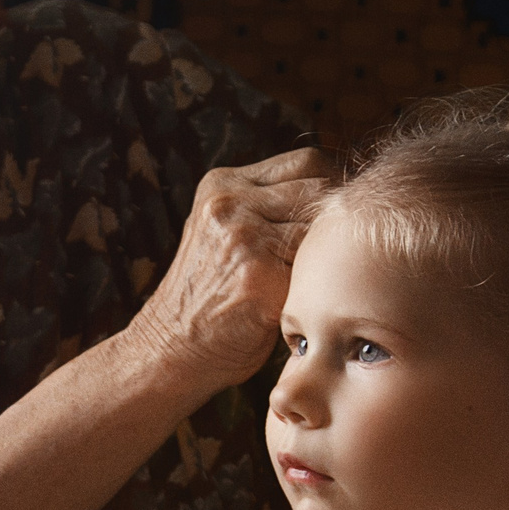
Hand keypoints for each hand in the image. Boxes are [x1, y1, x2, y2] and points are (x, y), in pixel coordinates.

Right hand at [126, 146, 331, 393]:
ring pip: (322, 230)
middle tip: (338, 253)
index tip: (336, 219)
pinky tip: (310, 302)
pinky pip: (318, 271)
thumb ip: (262, 204)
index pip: (307, 162)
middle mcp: (229, 204)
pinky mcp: (260, 278)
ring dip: (331, 256)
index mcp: (222, 185)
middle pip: (320, 190)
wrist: (170, 347)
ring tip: (322, 280)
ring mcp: (244, 239)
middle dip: (336, 221)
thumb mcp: (220, 229)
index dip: (333, 187)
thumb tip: (333, 190)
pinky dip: (322, 288)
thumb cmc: (208, 293)